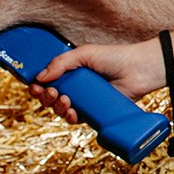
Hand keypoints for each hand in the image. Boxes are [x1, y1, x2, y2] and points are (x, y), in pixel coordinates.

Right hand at [28, 39, 163, 123]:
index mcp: (71, 72)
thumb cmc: (114, 57)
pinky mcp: (95, 113)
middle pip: (51, 98)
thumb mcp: (84, 54)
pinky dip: (70, 118)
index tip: (34, 86)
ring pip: (61, 110)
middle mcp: (76, 87)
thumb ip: (61, 63)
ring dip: (57, 108)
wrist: (138, 70)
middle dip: (45, 97)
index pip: (47, 82)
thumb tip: (39, 78)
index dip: (38, 86)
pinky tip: (72, 112)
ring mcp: (85, 101)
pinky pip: (77, 120)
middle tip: (52, 92)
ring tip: (65, 100)